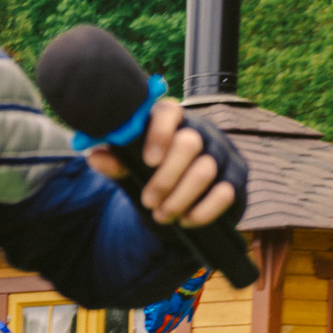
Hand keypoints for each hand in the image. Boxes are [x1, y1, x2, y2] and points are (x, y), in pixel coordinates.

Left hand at [86, 99, 236, 228]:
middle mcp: (200, 131)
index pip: (169, 111)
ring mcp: (222, 152)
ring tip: (161, 215)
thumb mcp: (131, 170)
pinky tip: (186, 220)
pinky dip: (202, 211)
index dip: (159, 134)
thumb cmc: (152, 176)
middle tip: (148, 201)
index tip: (147, 161)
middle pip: (190, 143)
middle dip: (165, 178)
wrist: (180, 202)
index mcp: (171, 122)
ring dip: (179, 199)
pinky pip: (225, 192)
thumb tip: (95, 157)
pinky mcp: (237, 175)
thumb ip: (116, 163)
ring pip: (206, 170)